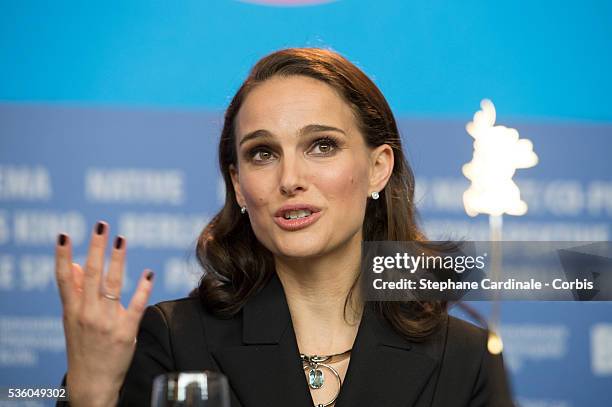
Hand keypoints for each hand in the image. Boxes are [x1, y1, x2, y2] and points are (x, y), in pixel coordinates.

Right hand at [55, 221, 154, 406]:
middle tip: (102, 225)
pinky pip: (136, 306)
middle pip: (92, 275)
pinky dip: (142, 289)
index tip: (65, 235)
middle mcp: (87, 313)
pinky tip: (148, 274)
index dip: (63, 256)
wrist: (92, 382)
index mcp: (72, 310)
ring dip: (117, 260)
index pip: (64, 278)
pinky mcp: (125, 331)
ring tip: (121, 239)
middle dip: (97, 248)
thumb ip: (76, 293)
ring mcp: (106, 322)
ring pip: (112, 284)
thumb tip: (77, 265)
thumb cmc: (83, 347)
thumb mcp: (73, 321)